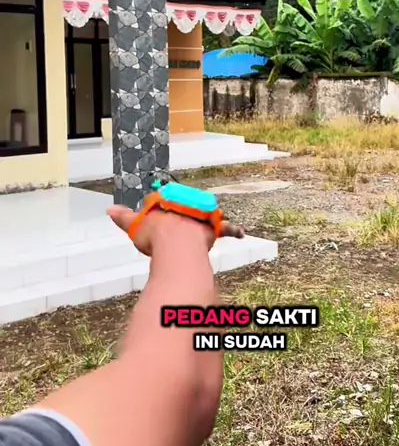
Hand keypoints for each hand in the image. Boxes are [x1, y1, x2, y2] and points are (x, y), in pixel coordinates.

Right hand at [109, 205, 243, 256]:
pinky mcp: (212, 228)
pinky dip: (233, 230)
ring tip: (207, 222)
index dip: (161, 208)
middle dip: (184, 211)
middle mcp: (186, 204)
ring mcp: (201, 215)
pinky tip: (242, 232)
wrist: (175, 244)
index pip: (164, 200)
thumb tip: (109, 210)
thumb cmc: (154, 235)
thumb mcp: (135, 226)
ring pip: (205, 215)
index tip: (159, 216)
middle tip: (180, 222)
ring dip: (206, 218)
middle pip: (185, 206)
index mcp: (167, 200)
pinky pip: (226, 229)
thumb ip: (124, 217)